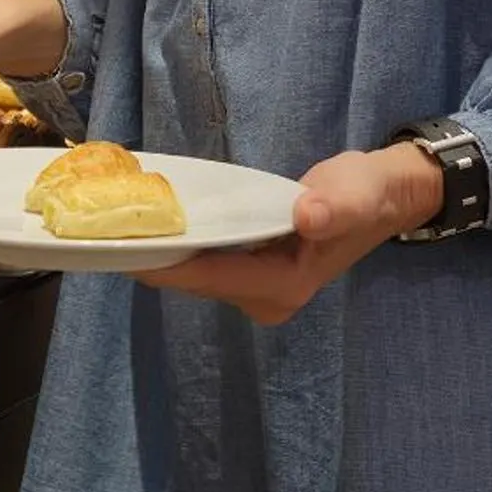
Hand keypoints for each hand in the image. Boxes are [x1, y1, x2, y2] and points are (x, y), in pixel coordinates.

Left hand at [140, 145, 443, 324]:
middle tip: (106, 226)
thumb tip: (307, 217)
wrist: (385, 197)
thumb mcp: (356, 194)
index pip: (209, 277)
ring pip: (197, 274)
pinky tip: (155, 224)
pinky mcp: (252, 273)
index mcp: (285, 286)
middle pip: (195, 280)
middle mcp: (267, 298)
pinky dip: (182, 246)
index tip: (119, 248)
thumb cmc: (367, 194)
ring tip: (118, 222)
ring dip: (163, 252)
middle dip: (155, 257)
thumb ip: (333, 207)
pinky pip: (206, 263)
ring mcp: (259, 290)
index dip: (163, 264)